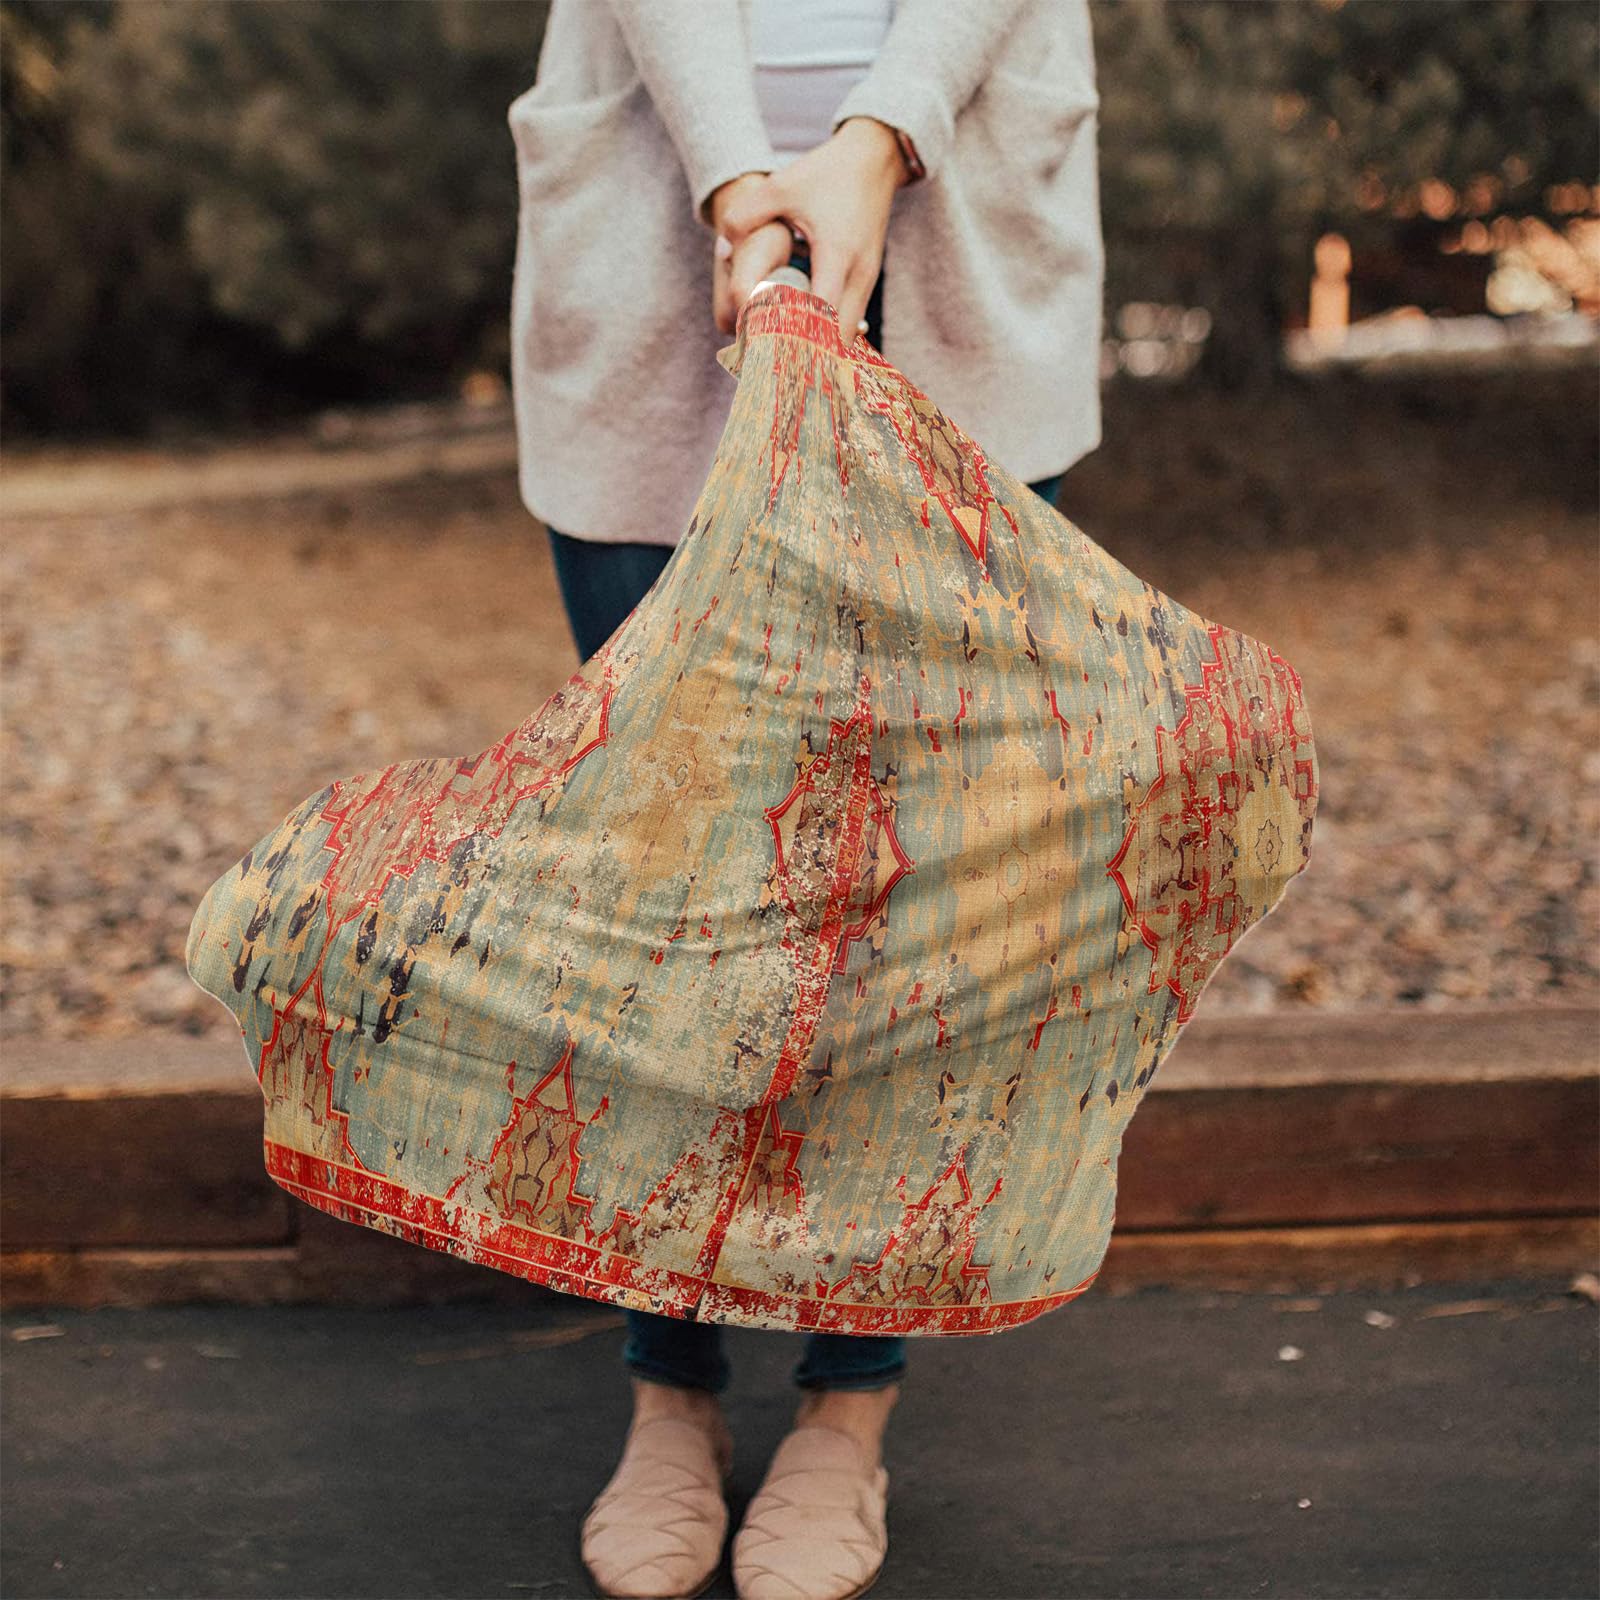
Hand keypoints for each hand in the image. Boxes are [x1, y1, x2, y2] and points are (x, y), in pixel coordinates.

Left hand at [710, 118, 907, 343]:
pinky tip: (802, 339)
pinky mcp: (867, 281)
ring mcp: (867, 280)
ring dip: (819, 350)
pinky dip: (828, 336)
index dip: (796, 341)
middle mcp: (858, 275)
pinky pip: (849, 322)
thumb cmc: (827, 173)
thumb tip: (721, 248)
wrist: (874, 159)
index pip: (820, 317)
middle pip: (838, 340)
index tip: (770, 356)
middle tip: (773, 368)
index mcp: (837, 255)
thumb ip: (746, 214)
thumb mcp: (782, 186)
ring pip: (847, 336)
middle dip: (808, 358)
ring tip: (785, 360)